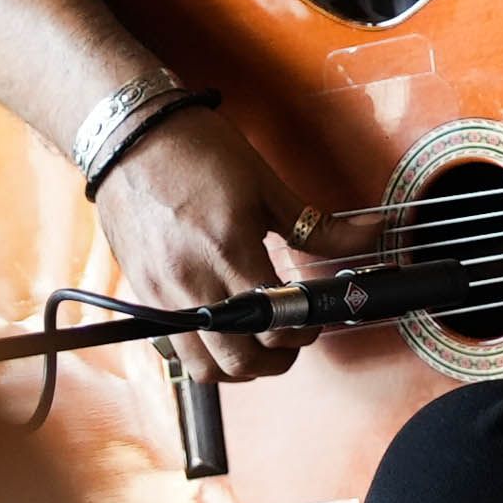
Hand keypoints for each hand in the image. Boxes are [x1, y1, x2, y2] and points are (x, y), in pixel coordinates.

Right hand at [89, 105, 316, 383]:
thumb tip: (371, 234)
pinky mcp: (143, 294)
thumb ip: (318, 226)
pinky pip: (175, 348)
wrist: (131, 135)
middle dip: (277, 360)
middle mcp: (192, 282)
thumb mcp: (266, 185)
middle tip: (291, 338)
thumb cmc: (198, 151)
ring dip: (238, 365)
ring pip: (205, 367)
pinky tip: (221, 327)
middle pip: (241, 361)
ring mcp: (162, 293)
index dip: (305, 331)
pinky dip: (205, 351)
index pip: (276, 323)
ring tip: (256, 342)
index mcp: (229, 249)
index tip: (313, 318)